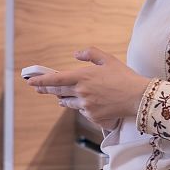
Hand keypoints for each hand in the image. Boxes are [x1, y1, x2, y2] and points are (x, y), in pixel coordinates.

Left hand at [27, 47, 150, 130]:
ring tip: (59, 97)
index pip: (55, 79)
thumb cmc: (124, 77)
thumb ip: (91, 54)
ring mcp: (86, 105)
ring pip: (67, 102)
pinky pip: (81, 111)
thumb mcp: (108, 60)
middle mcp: (81, 91)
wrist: (138, 97)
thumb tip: (76, 54)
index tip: (31, 81)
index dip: (41, 80)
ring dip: (62, 98)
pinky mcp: (92, 115)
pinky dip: (80, 106)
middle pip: (57, 92)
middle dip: (46, 89)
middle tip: (38, 88)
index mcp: (83, 76)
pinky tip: (83, 104)